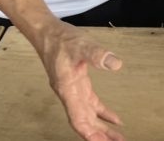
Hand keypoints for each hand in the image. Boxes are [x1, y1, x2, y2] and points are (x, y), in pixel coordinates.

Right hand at [34, 19, 124, 140]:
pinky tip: (113, 118)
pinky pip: (91, 103)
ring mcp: (73, 90)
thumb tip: (115, 64)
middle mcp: (69, 94)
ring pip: (88, 115)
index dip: (89, 134)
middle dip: (99, 135)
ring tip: (116, 137)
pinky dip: (101, 112)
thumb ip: (98, 55)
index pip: (78, 119)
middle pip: (84, 122)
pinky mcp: (78, 83)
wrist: (47, 32)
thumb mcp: (82, 45)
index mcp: (67, 89)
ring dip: (101, 127)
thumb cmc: (62, 39)